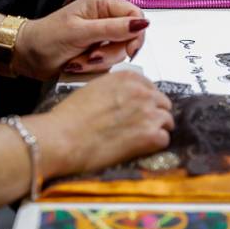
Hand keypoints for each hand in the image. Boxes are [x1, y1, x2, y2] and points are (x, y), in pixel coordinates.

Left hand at [12, 0, 147, 79]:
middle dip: (112, 52)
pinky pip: (109, 62)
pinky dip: (95, 67)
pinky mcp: (98, 50)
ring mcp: (102, 35)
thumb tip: (141, 24)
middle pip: (130, 36)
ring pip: (120, 52)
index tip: (129, 50)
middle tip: (92, 56)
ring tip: (79, 61)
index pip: (135, 14)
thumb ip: (112, 29)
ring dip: (100, 61)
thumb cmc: (47, 39)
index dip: (136, 33)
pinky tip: (78, 64)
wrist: (27, 56)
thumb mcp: (80, 33)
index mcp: (102, 3)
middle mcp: (105, 17)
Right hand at [26, 71, 173, 177]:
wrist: (62, 138)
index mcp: (128, 79)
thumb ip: (116, 90)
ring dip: (157, 130)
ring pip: (167, 121)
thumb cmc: (69, 116)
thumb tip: (125, 101)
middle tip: (140, 127)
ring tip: (139, 140)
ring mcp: (149, 114)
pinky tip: (139, 149)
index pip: (151, 88)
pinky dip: (154, 146)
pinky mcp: (150, 136)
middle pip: (163, 104)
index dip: (147, 101)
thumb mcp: (94, 89)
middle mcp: (143, 93)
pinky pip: (164, 140)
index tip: (140, 110)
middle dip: (155, 115)